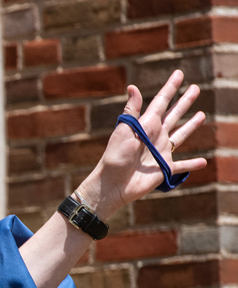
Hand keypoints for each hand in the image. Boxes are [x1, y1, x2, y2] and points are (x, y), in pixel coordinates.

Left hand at [77, 70, 206, 219]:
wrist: (112, 184)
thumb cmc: (115, 157)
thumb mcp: (124, 131)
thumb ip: (132, 110)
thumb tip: (132, 86)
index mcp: (146, 125)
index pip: (161, 102)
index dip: (170, 87)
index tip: (179, 73)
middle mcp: (156, 136)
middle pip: (174, 115)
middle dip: (184, 102)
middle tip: (195, 88)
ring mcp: (161, 152)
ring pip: (181, 136)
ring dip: (191, 126)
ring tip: (202, 115)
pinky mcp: (165, 169)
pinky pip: (182, 166)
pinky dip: (192, 164)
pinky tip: (203, 161)